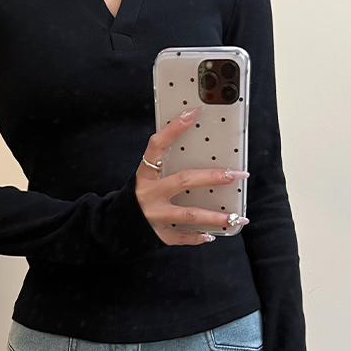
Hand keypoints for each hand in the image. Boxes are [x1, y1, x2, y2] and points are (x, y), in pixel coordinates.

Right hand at [135, 106, 249, 245]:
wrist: (113, 228)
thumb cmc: (134, 200)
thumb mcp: (144, 181)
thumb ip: (163, 170)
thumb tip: (197, 158)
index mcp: (143, 176)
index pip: (156, 147)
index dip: (173, 129)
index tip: (192, 114)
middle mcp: (148, 195)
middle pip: (183, 181)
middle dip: (213, 177)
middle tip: (236, 175)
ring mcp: (153, 216)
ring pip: (189, 215)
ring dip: (215, 217)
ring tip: (237, 216)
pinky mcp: (156, 235)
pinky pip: (181, 236)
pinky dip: (196, 237)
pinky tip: (212, 235)